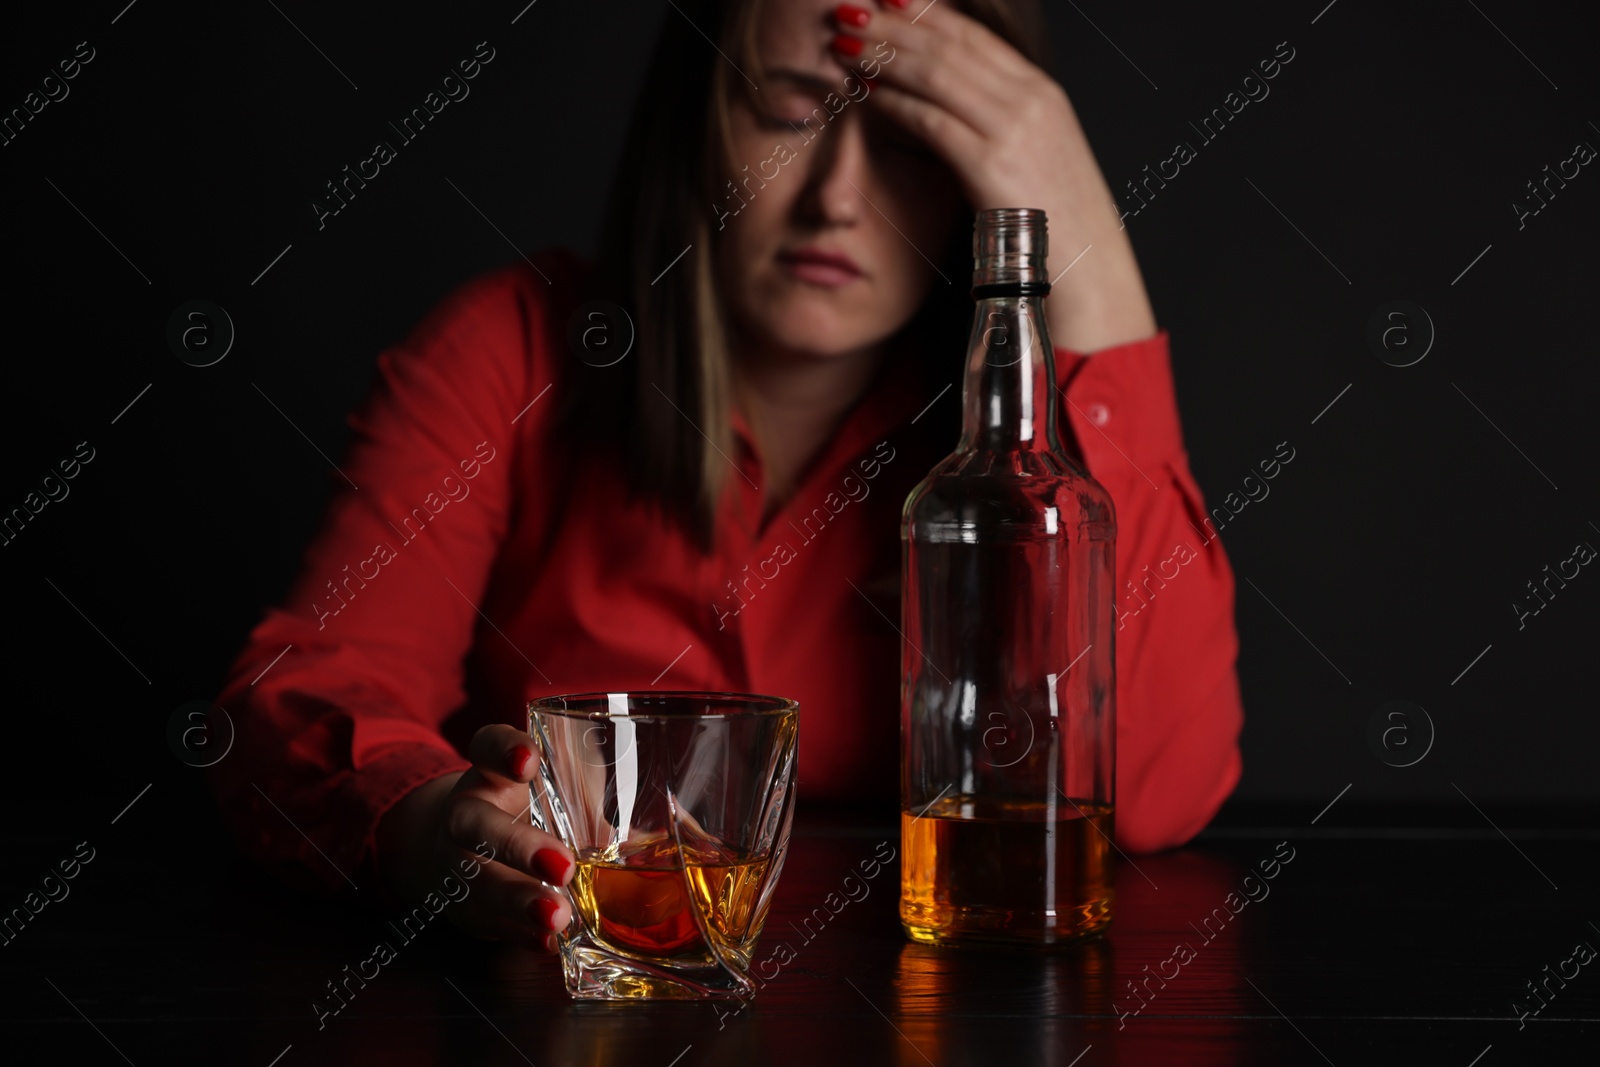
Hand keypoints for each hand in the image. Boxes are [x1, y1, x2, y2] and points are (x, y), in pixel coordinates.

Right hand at [376, 725, 574, 951]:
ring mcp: (456, 865)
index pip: (487, 746)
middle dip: (518, 846)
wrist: (446, 848)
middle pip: (477, 826)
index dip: (504, 750)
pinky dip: (518, 934)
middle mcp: (464, 815)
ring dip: (518, 901)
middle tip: (563, 865)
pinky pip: (487, 923)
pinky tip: (548, 942)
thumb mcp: (540, 781)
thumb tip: (627, 798)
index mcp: (486, 773)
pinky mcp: (464, 909)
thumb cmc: (516, 807)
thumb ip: (581, 780)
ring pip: (477, 882)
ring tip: (557, 916)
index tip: (527, 760)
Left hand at [834, 0, 1157, 352]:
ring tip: (844, 44)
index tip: (887, 0)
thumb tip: (955, 114)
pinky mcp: (993, 162)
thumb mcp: (1035, 163)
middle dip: (894, 24)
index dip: (926, 13)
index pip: (974, 36)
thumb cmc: (1055, 230)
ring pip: (936, 73)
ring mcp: (1014, 128)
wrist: (1087, 273)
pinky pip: (932, 120)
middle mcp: (1032, 99)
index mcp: (1043, 93)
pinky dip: (893, 102)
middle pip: (950, 44)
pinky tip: (864, 94)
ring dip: (884, 54)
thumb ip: (999, 129)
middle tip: (848, 12)